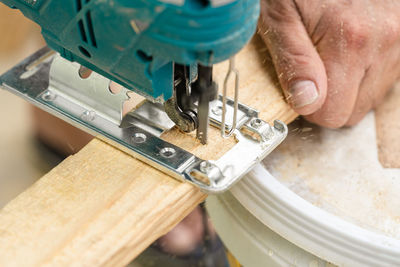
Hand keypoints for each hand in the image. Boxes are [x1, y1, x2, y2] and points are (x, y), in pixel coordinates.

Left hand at [259, 0, 399, 126]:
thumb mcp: (280, 17)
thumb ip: (293, 62)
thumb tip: (307, 103)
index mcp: (350, 42)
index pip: (332, 114)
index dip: (310, 107)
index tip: (299, 89)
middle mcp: (385, 42)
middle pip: (353, 110)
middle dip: (330, 98)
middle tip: (313, 68)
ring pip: (370, 96)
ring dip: (349, 85)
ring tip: (331, 52)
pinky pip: (384, 77)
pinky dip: (364, 71)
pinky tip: (350, 48)